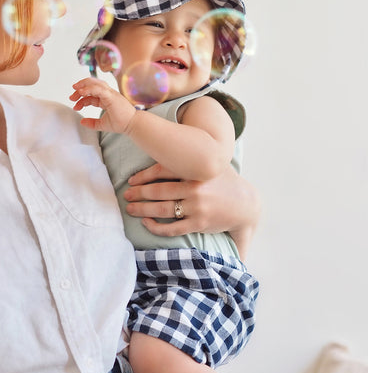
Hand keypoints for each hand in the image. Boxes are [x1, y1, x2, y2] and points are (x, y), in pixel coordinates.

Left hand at [70, 78, 135, 131]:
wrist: (132, 125)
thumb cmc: (121, 124)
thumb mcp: (102, 124)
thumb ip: (92, 123)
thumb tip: (81, 121)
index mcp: (106, 99)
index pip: (91, 94)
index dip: (81, 99)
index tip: (75, 106)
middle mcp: (108, 94)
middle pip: (92, 84)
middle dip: (80, 88)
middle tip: (72, 96)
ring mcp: (110, 93)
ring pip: (95, 83)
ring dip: (84, 85)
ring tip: (75, 90)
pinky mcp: (111, 96)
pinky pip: (99, 89)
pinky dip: (89, 88)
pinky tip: (81, 92)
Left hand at [124, 163, 260, 260]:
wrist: (245, 204)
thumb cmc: (223, 181)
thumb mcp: (209, 165)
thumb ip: (188, 159)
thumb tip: (163, 143)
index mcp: (195, 172)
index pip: (163, 171)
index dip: (143, 176)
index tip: (131, 180)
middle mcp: (195, 189)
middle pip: (158, 192)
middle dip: (138, 194)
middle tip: (126, 195)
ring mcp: (197, 208)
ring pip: (162, 210)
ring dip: (142, 210)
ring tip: (131, 209)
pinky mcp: (199, 224)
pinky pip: (172, 228)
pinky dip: (156, 227)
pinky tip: (147, 223)